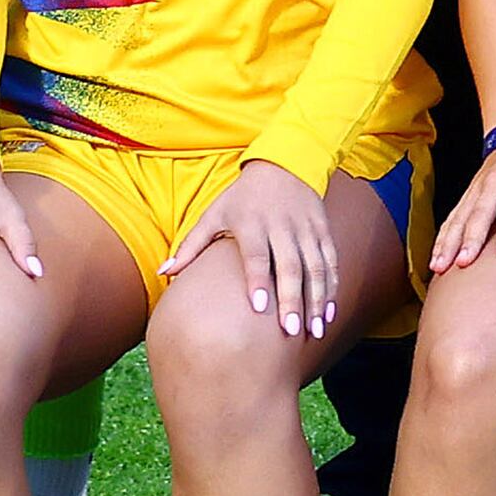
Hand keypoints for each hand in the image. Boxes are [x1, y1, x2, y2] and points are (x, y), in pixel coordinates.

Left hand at [169, 157, 352, 343]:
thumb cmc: (242, 197)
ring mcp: (306, 229)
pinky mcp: (323, 230)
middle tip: (291, 330)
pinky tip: (329, 311)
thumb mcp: (214, 214)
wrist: (284, 165)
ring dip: (317, 299)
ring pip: (316, 267)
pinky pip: (331, 261)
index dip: (258, 280)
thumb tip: (164, 272)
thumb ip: (191, 245)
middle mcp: (282, 226)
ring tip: (316, 329)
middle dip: (293, 299)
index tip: (259, 308)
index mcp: (253, 223)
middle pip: (290, 266)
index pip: (256, 255)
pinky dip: (331, 287)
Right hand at [433, 129, 495, 271]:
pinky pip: (451, 219)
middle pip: (480, 213)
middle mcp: (494, 184)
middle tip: (464, 264)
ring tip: (441, 267)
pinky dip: (441, 239)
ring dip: (448, 243)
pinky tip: (435, 261)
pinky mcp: (466, 196)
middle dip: (471, 239)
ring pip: (459, 218)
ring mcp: (476, 190)